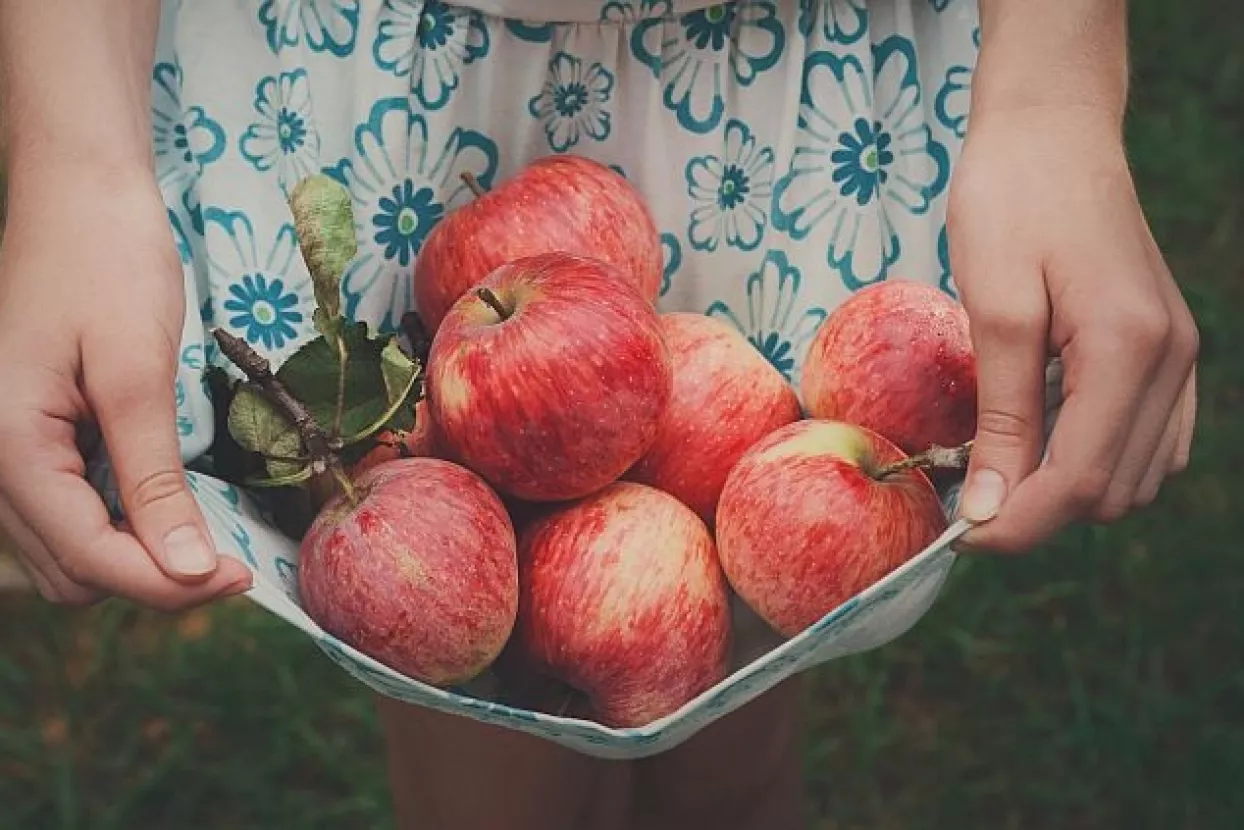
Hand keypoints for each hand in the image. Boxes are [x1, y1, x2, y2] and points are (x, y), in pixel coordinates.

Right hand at [0, 161, 251, 607]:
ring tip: (200, 524)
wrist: (77, 192)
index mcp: (6, 446)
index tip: (240, 576)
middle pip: (72, 571)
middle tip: (225, 553)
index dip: (170, 583)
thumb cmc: (108, 262)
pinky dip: (114, 518)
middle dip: (150, 575)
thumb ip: (154, 479)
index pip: (90, 559)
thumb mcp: (138, 373)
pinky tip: (162, 493)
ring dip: (133, 554)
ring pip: (64, 551)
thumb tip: (185, 570)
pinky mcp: (21, 437)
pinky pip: (63, 510)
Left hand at [949, 107, 1198, 552]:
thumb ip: (1001, 417)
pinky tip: (1039, 437)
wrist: (1052, 131)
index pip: (1079, 481)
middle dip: (1037, 510)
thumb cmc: (1011, 203)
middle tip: (965, 494)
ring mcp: (1178, 356)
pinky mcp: (1166, 349)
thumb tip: (990, 509)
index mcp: (1130, 350)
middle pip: (1110, 491)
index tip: (957, 535)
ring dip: (1065, 490)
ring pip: (1134, 476)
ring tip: (994, 464)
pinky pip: (1148, 441)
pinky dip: (1095, 458)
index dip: (1015, 524)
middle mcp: (1171, 361)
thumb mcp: (993, 310)